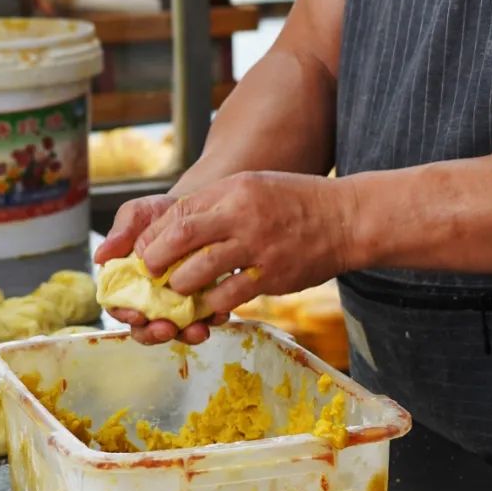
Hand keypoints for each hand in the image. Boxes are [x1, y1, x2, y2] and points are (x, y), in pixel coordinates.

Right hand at [96, 190, 217, 346]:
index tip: (137, 316)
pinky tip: (220, 313)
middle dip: (156, 333)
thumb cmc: (159, 214)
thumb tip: (100, 256)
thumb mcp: (137, 215)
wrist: (195, 209)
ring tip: (199, 329)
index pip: (120, 307)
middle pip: (147, 328)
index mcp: (127, 283)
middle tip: (168, 329)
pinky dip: (212, 319)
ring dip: (186, 334)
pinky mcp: (202, 302)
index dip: (126, 315)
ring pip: (178, 329)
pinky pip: (207, 318)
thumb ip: (120, 234)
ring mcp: (177, 304)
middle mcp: (150, 299)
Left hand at [137, 171, 354, 317]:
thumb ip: (218, 203)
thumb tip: (177, 226)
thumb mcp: (254, 186)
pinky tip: (209, 304)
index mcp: (235, 190)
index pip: (179, 212)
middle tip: (151, 273)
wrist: (346, 219)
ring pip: (200, 270)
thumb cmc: (296, 201)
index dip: (155, 235)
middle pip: (182, 238)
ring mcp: (258, 247)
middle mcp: (243, 216)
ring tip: (178, 290)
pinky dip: (213, 302)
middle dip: (157, 259)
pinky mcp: (272, 276)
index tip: (145, 250)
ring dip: (181, 284)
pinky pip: (230, 295)